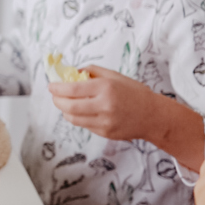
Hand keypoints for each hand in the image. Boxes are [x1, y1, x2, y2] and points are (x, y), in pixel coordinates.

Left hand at [49, 66, 204, 170]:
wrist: (153, 116)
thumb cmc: (134, 92)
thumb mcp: (114, 76)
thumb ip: (91, 72)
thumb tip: (70, 72)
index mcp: (106, 88)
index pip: (72, 89)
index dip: (57, 88)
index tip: (51, 86)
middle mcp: (104, 106)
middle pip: (69, 106)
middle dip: (57, 100)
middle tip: (55, 96)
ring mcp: (105, 122)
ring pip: (73, 118)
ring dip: (65, 110)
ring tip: (66, 103)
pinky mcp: (105, 133)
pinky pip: (84, 125)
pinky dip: (78, 117)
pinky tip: (82, 111)